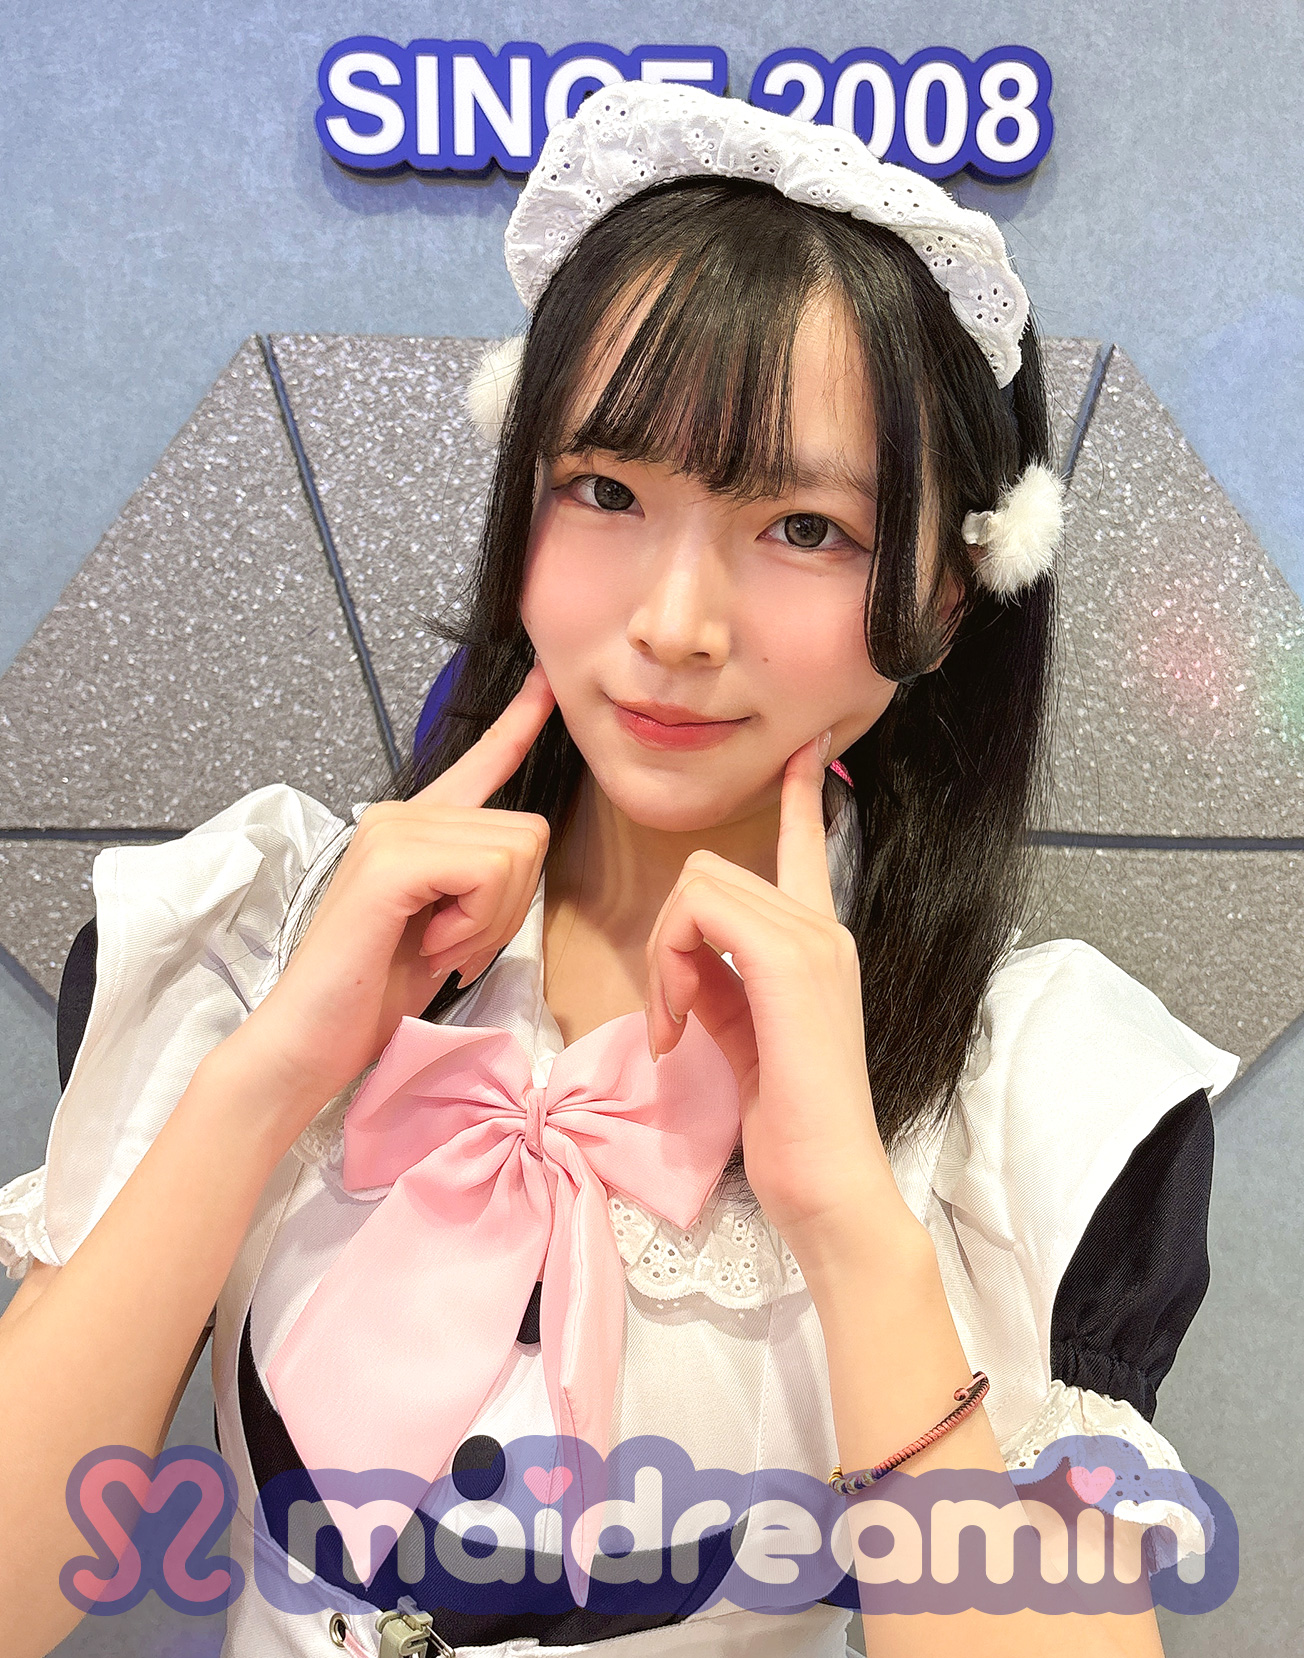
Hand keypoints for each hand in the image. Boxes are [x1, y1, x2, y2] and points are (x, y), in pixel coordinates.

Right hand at [227, 664, 555, 1123]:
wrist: (312, 1039)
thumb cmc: (374, 992)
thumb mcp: (446, 926)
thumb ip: (477, 880)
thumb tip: (522, 851)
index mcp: (416, 827)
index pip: (480, 762)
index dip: (519, 721)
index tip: (545, 680)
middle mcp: (402, 813)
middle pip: (527, 833)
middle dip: (509, 906)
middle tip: (453, 944)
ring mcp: (393, 831)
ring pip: (515, 853)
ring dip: (491, 920)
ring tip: (436, 946)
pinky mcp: (392, 861)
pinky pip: (489, 873)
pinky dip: (476, 923)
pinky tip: (432, 947)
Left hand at [644, 733, 903, 1252]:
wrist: (830, 1187)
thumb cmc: (790, 1126)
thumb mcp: (743, 1039)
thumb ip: (720, 985)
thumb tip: (686, 961)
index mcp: (819, 943)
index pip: (807, 848)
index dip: (800, 796)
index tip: (806, 750)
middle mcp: (822, 929)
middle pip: (707, 870)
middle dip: (666, 940)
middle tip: (668, 1016)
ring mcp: (812, 941)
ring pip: (698, 886)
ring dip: (664, 957)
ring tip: (673, 1027)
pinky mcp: (790, 962)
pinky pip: (701, 913)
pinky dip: (670, 966)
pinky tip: (677, 1025)